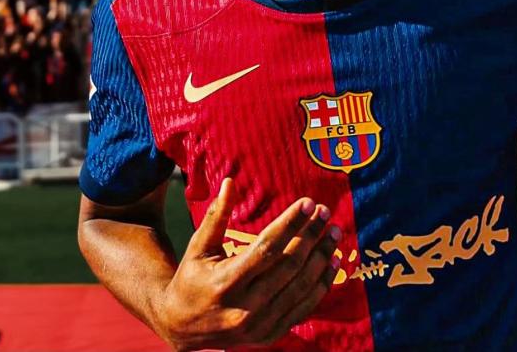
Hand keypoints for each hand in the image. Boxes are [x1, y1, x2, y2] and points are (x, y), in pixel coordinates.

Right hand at [157, 177, 339, 349]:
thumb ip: (216, 216)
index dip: (290, 224)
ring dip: (321, 258)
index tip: (307, 203)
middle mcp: (245, 308)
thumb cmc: (191, 278)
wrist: (183, 327)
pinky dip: (321, 285)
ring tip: (333, 233)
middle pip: (289, 266)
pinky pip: (303, 308)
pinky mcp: (271, 335)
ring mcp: (261, 325)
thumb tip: (230, 182)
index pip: (267, 248)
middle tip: (325, 212)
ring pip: (301, 287)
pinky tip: (331, 263)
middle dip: (310, 235)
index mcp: (226, 282)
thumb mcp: (198, 246)